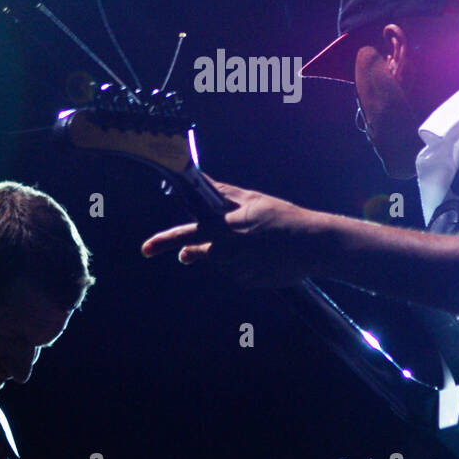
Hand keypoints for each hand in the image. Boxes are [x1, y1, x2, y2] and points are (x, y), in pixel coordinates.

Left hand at [140, 178, 325, 287]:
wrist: (313, 244)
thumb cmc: (282, 217)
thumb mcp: (250, 199)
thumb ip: (221, 192)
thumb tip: (196, 176)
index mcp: (223, 229)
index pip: (185, 235)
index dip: (163, 241)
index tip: (146, 249)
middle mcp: (226, 253)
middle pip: (200, 252)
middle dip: (198, 250)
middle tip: (205, 247)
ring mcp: (237, 271)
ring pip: (220, 262)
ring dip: (228, 254)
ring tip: (256, 243)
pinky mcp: (248, 282)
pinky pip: (237, 273)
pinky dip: (244, 264)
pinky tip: (263, 256)